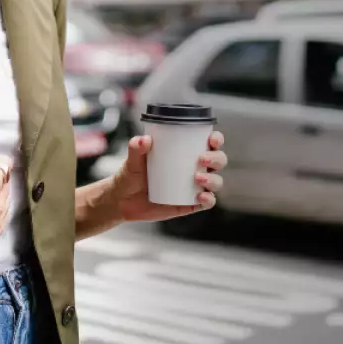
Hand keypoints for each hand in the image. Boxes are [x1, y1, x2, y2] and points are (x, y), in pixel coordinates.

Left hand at [109, 131, 226, 223]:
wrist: (123, 200)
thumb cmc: (131, 174)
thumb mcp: (132, 160)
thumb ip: (136, 148)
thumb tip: (144, 139)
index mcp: (186, 152)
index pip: (209, 142)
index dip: (217, 139)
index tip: (212, 139)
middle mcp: (195, 168)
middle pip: (218, 161)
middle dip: (216, 158)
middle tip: (202, 159)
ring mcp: (194, 187)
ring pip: (216, 181)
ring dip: (213, 179)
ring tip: (198, 178)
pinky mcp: (190, 204)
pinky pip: (207, 202)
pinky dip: (209, 199)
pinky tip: (200, 197)